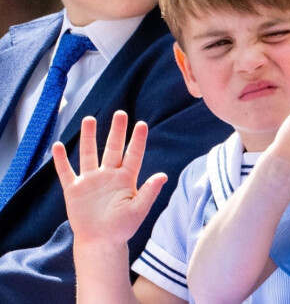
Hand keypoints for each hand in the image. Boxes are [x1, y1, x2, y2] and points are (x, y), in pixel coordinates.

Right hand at [53, 110, 166, 246]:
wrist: (101, 244)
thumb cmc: (122, 227)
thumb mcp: (139, 210)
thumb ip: (149, 191)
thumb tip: (164, 176)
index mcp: (126, 178)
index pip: (134, 155)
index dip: (138, 140)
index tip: (141, 124)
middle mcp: (109, 175)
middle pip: (113, 148)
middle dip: (116, 131)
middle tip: (120, 113)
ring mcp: (91, 181)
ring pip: (89, 154)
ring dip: (89, 137)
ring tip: (89, 119)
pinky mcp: (74, 190)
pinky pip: (66, 172)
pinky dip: (61, 160)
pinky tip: (58, 146)